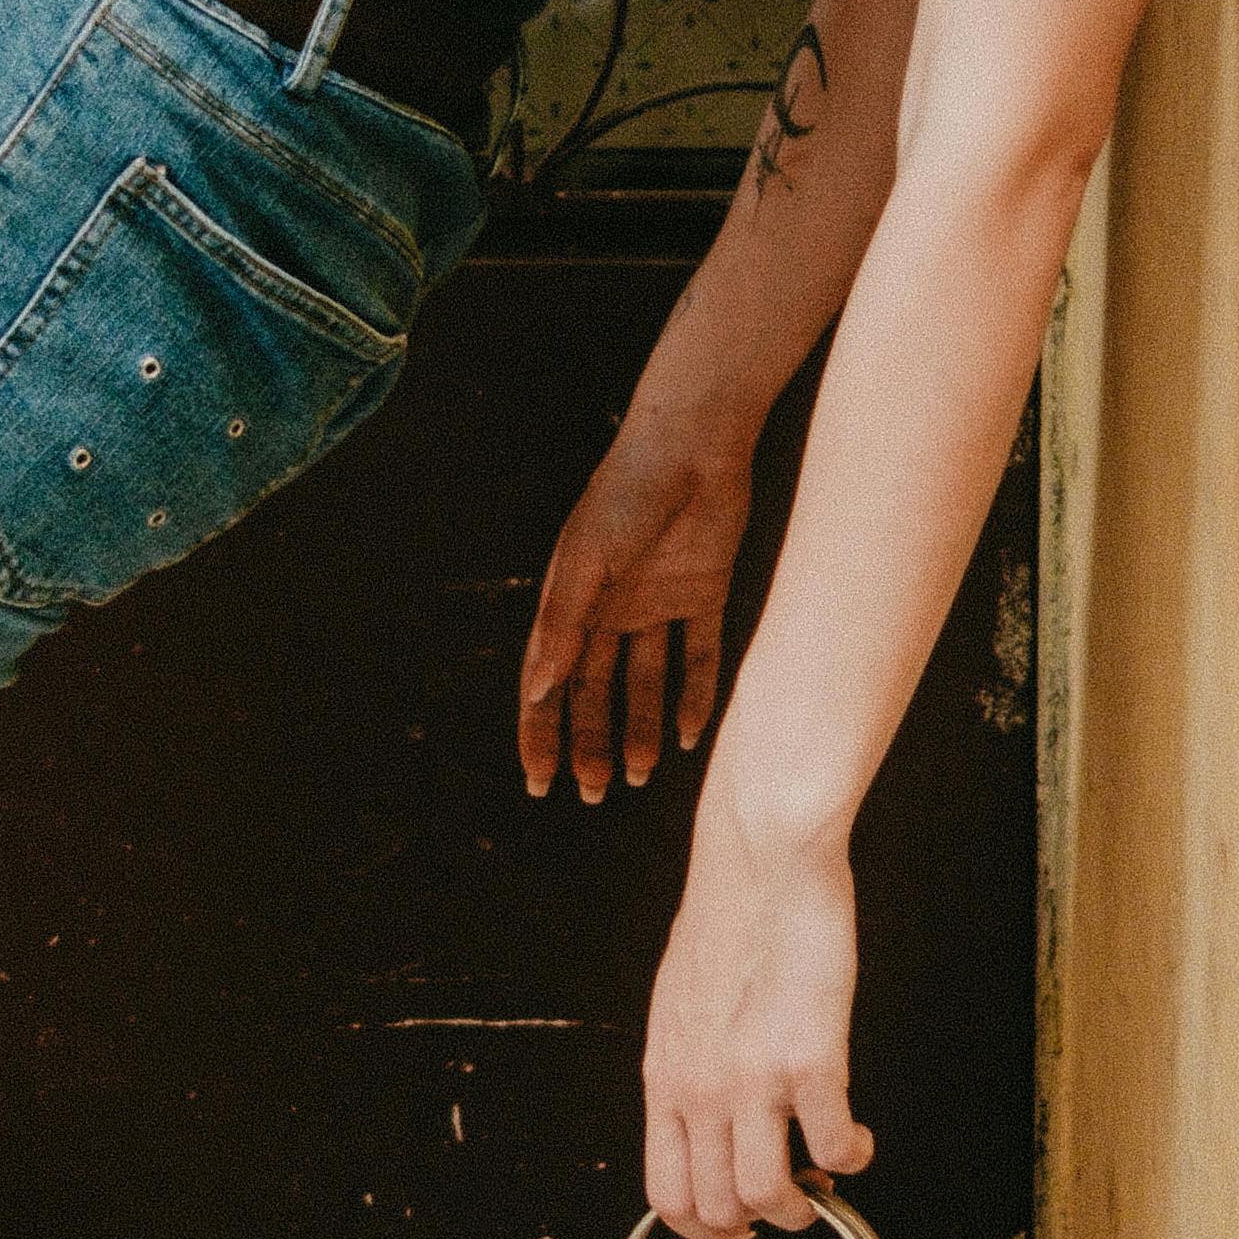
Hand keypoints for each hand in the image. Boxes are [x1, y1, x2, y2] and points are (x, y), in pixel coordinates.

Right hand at [519, 398, 756, 802]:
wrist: (694, 444)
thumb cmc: (627, 494)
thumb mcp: (586, 562)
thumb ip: (562, 625)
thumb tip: (535, 691)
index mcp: (571, 602)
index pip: (549, 683)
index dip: (541, 733)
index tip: (541, 783)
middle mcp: (611, 608)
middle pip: (594, 692)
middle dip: (591, 743)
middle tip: (596, 793)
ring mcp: (657, 603)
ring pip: (643, 683)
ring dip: (639, 729)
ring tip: (639, 777)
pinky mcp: (704, 594)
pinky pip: (696, 657)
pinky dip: (692, 697)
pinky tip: (686, 737)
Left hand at [642, 800, 868, 1238]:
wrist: (761, 861)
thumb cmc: (729, 918)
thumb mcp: (680, 1005)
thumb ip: (690, 1065)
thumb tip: (710, 1110)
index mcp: (664, 1076)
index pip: (665, 1193)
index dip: (703, 1227)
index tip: (736, 1224)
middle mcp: (699, 1089)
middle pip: (716, 1209)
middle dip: (759, 1224)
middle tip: (793, 1200)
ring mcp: (752, 1080)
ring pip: (769, 1196)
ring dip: (805, 1207)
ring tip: (826, 1179)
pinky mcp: (810, 1060)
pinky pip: (833, 1147)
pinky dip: (853, 1158)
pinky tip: (859, 1138)